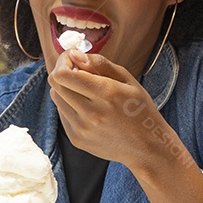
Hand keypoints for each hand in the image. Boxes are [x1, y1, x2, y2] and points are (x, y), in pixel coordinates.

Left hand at [48, 49, 189, 174]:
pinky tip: (86, 106)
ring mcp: (81, 129)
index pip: (64, 74)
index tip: (72, 57)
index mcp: (106, 94)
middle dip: (62, 71)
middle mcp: (91, 113)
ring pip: (56, 97)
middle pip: (55, 84)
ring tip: (84, 89)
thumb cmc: (140, 110)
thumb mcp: (128, 80)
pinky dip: (69, 104)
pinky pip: (61, 113)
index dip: (63, 61)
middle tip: (77, 69)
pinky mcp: (76, 139)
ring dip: (65, 88)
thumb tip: (74, 54)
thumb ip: (100, 64)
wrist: (146, 148)